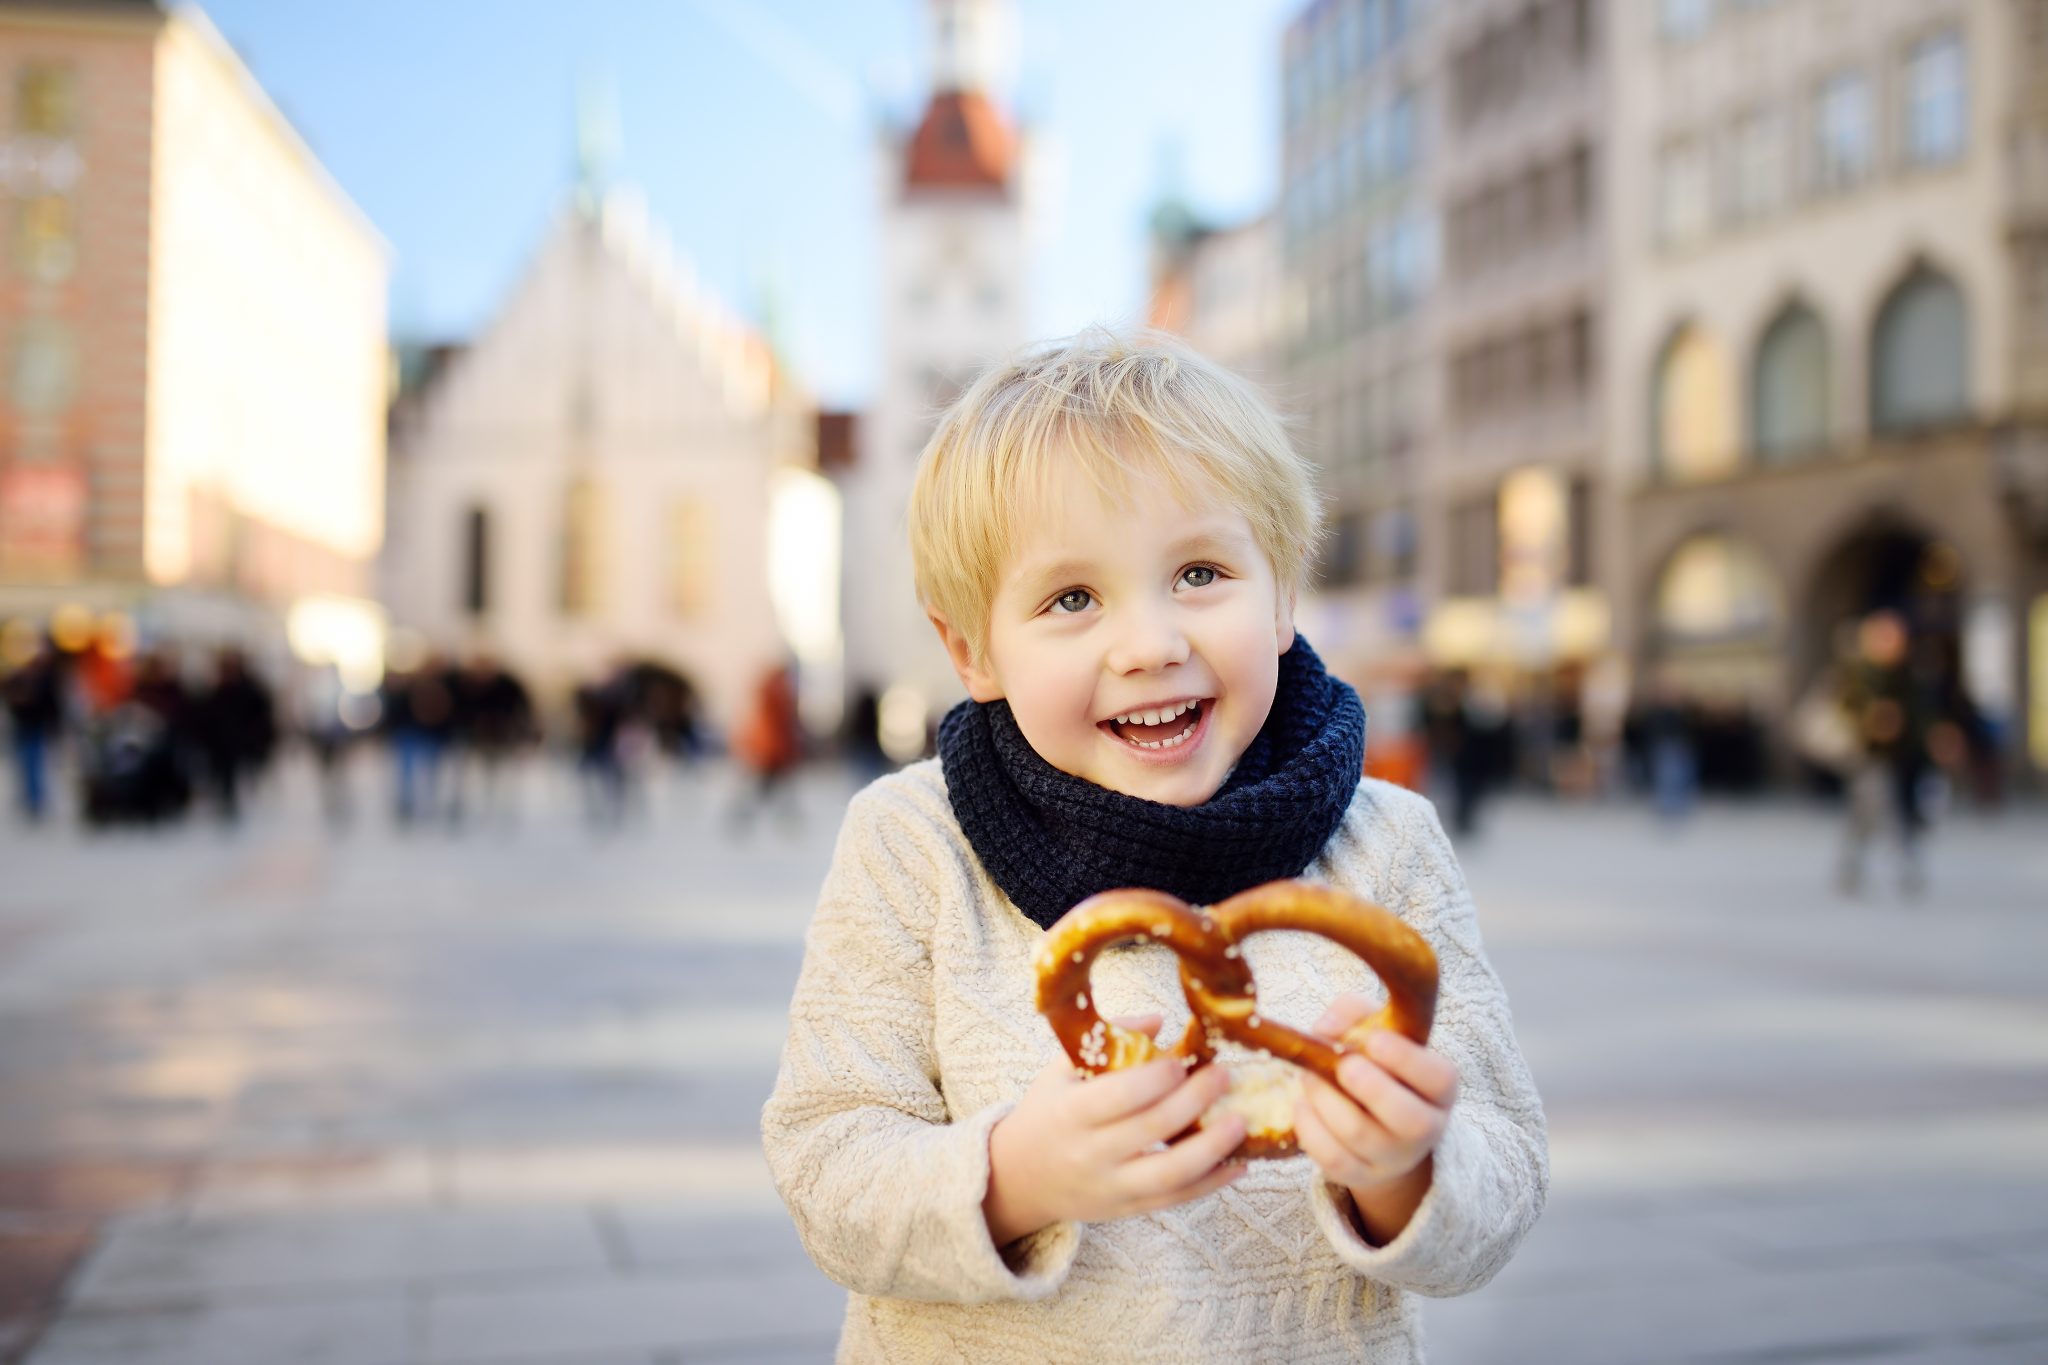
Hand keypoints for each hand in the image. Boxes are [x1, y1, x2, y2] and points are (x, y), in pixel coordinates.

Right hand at [984, 1014, 1246, 1246]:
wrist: (1020, 1178)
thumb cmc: (1048, 1112)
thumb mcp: (1060, 1071)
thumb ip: (1107, 1041)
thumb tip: (1158, 1021)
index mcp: (1071, 1113)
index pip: (1118, 1096)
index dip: (1155, 1079)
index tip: (1183, 1060)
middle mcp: (1091, 1154)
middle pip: (1152, 1129)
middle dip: (1195, 1100)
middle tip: (1225, 1076)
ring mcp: (1111, 1187)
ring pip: (1170, 1174)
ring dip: (1212, 1148)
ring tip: (1241, 1121)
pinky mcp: (1127, 1210)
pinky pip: (1176, 1200)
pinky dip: (1211, 1183)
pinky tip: (1239, 1164)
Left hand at [1294, 993, 1458, 1241]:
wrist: (1374, 1118)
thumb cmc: (1377, 1063)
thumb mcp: (1374, 1027)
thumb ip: (1352, 1012)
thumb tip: (1324, 1029)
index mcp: (1439, 1089)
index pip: (1440, 1079)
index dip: (1408, 1060)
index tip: (1374, 1040)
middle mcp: (1427, 1128)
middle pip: (1408, 1119)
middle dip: (1371, 1088)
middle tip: (1342, 1065)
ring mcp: (1395, 1158)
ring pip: (1361, 1136)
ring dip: (1327, 1101)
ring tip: (1309, 1077)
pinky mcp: (1362, 1175)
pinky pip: (1334, 1159)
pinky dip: (1311, 1129)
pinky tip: (1302, 1104)